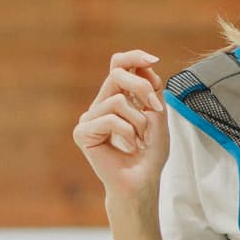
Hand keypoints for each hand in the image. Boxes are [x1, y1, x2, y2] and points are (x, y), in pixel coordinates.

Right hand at [74, 50, 169, 208]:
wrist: (142, 182)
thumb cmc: (150, 154)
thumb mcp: (157, 116)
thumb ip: (151, 91)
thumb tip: (145, 65)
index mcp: (116, 99)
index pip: (117, 67)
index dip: (133, 57)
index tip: (153, 59)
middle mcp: (100, 106)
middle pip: (116, 75)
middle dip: (142, 88)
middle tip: (155, 109)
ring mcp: (89, 119)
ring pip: (116, 101)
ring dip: (138, 121)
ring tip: (140, 139)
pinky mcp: (82, 133)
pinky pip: (110, 119)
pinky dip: (128, 132)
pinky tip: (130, 147)